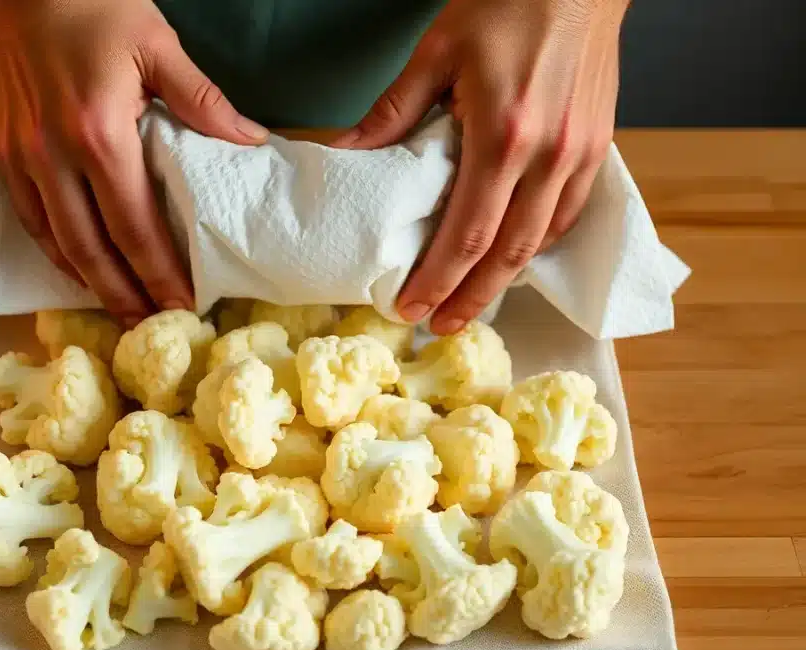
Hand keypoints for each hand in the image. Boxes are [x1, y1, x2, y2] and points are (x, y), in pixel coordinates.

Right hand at [0, 0, 267, 326]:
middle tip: (151, 330)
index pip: (136, 227)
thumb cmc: (89, 4)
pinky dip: (54, 251)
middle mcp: (57, 157)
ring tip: (120, 313)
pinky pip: (28, 218)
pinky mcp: (5, 151)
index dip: (160, 274)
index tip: (183, 306)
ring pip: (58, 242)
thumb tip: (250, 141)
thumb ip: (202, 100)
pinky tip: (76, 269)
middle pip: (94, 250)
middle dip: (126, 297)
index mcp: (101, 135)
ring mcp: (24, 158)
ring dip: (90, 285)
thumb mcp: (156, 43)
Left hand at [335, 0, 627, 333]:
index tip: (412, 308)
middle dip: (471, 298)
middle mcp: (548, 155)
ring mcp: (579, 155)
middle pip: (507, 253)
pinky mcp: (597, 148)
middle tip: (441, 325)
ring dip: (504, 281)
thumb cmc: (508, 3)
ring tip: (470, 303)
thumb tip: (344, 155)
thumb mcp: (436, 53)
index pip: (467, 233)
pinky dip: (537, 245)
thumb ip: (392, 113)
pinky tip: (512, 259)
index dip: (438, 280)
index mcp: (504, 134)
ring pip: (541, 241)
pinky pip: (567, 215)